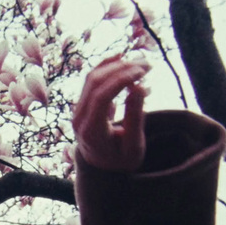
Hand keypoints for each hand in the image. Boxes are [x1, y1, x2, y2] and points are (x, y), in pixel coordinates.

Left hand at [73, 53, 149, 171]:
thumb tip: (139, 87)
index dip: (121, 80)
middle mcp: (79, 117)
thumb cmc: (120, 159)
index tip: (142, 72)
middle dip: (122, 69)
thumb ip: (135, 119)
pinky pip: (91, 79)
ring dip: (116, 65)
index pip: (101, 97)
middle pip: (95, 83)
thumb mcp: (133, 146)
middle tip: (147, 64)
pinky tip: (121, 58)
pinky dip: (106, 67)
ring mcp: (78, 108)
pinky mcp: (82, 102)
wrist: (101, 166)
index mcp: (91, 131)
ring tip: (141, 63)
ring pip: (92, 77)